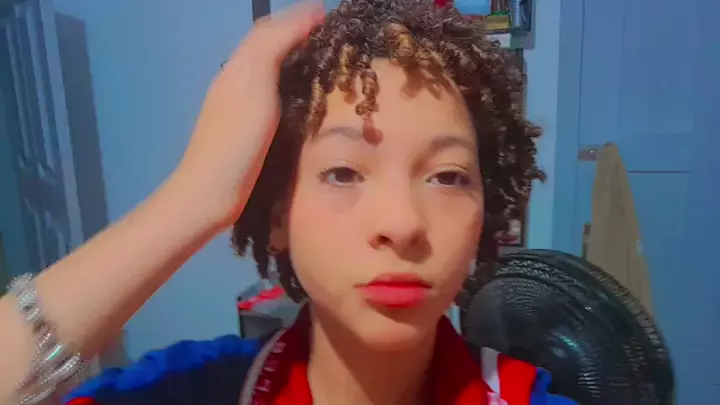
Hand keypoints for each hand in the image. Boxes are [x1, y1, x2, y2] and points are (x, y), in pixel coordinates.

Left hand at [171, 2, 323, 228]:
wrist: (209, 194)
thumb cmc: (236, 141)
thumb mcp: (255, 85)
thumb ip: (272, 46)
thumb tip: (304, 17)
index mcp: (238, 67)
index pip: (269, 31)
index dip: (297, 19)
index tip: (329, 17)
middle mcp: (234, 80)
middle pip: (265, 46)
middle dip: (295, 33)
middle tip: (329, 34)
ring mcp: (236, 107)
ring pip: (266, 69)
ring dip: (291, 56)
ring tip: (321, 58)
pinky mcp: (243, 130)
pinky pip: (268, 93)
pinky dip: (287, 83)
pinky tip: (301, 97)